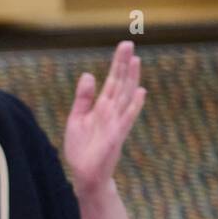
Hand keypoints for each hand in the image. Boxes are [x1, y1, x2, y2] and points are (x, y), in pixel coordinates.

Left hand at [64, 41, 144, 194]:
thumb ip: (83, 98)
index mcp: (102, 107)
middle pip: (120, 84)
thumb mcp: (77, 119)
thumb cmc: (82, 148)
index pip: (112, 81)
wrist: (85, 174)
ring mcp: (116, 123)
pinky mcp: (116, 135)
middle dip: (124, 65)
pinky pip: (127, 118)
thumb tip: (89, 74)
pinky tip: (140, 92)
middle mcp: (112, 112)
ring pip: (126, 96)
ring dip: (131, 79)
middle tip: (128, 44)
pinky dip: (134, 106)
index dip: (118, 64)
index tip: (123, 46)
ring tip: (136, 60)